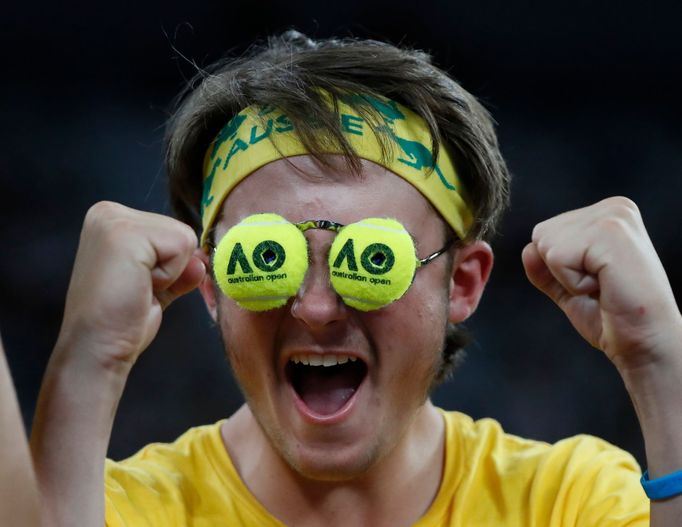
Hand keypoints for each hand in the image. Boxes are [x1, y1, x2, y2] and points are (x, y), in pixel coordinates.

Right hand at [57, 202, 205, 366]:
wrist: (98, 349)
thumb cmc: (122, 321)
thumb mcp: (157, 285)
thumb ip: (180, 267)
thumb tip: (201, 260)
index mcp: (110, 220)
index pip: (172, 232)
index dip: (168, 266)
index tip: (138, 286)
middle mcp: (108, 212)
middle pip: (181, 231)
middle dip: (171, 268)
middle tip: (138, 290)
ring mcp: (114, 220)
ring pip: (185, 238)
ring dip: (170, 273)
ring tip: (137, 288)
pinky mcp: (125, 233)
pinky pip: (182, 246)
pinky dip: (170, 275)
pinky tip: (140, 287)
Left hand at [522, 196, 681, 371]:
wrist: (647, 344)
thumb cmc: (615, 319)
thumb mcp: (570, 289)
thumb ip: (546, 269)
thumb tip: (528, 250)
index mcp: (608, 214)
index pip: (545, 233)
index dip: (560, 269)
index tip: (597, 282)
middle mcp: (614, 207)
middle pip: (541, 235)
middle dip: (561, 271)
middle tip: (601, 286)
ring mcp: (614, 216)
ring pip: (545, 245)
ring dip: (568, 278)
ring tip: (605, 286)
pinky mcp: (610, 232)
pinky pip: (557, 258)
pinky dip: (573, 283)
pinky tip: (606, 287)